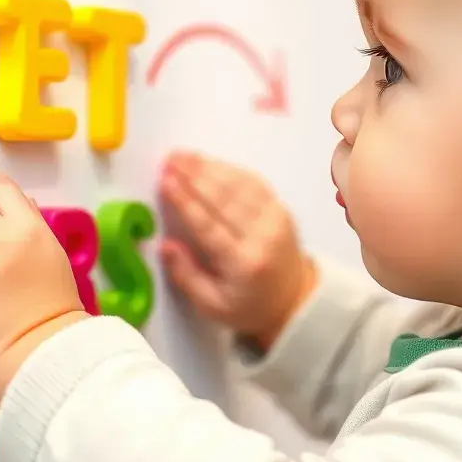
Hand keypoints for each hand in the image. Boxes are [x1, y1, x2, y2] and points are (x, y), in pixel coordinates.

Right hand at [158, 152, 315, 349]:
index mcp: (243, 263)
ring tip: (184, 155)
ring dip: (211, 167)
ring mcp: (275, 220)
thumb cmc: (248, 306)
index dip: (186, 201)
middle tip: (170, 159)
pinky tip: (212, 162)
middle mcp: (262, 237)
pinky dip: (232, 170)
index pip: (209, 226)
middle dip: (195, 175)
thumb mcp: (212, 306)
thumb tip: (165, 245)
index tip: (166, 180)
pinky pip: (255, 183)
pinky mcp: (281, 210)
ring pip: (240, 186)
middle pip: (225, 199)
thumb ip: (186, 276)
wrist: (296, 301)